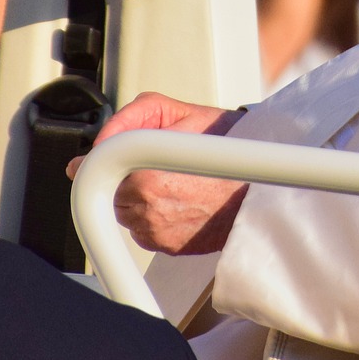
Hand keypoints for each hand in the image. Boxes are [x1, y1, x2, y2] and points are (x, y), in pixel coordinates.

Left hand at [67, 92, 246, 254]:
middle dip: (124, 177)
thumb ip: (130, 119)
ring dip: (137, 199)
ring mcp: (158, 233)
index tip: (104, 157)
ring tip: (169, 180)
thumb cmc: (226, 144)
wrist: (260, 181)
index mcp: (145, 179)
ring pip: (126, 214)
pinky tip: (177, 199)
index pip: (99, 173)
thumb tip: (98, 142)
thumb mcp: (178, 112)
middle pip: (111, 194)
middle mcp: (149, 211)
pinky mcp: (169, 247)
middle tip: (154, 162)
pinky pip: (144, 232)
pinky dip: (152, 217)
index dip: (102, 160)